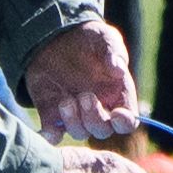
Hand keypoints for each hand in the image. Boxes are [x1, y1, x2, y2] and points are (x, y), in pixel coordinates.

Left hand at [25, 21, 140, 138]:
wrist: (58, 36)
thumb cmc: (90, 38)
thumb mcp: (105, 38)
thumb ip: (113, 52)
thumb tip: (118, 70)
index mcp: (117, 95)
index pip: (127, 121)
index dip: (124, 122)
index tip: (117, 114)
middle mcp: (98, 108)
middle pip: (102, 130)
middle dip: (95, 119)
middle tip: (85, 96)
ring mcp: (75, 113)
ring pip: (79, 132)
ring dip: (73, 122)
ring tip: (66, 101)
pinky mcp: (52, 112)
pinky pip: (53, 133)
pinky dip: (50, 135)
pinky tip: (45, 131)